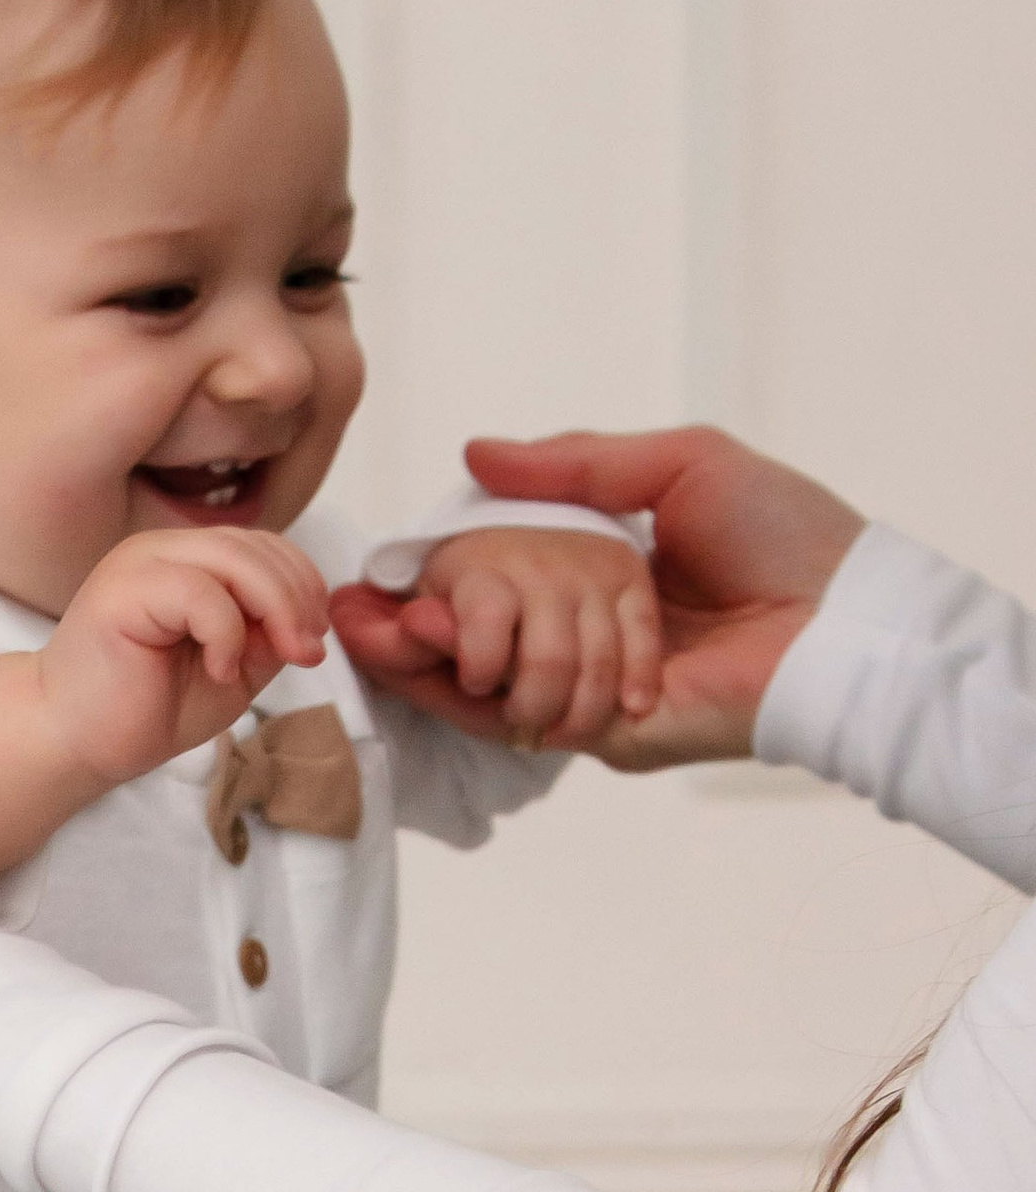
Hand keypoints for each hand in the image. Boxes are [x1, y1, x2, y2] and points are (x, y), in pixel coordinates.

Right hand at [0, 526, 327, 897]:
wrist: (73, 743)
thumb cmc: (143, 709)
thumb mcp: (233, 669)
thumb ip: (269, 636)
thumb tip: (309, 619)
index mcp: (185, 560)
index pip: (264, 545)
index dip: (303, 585)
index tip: (312, 643)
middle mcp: (161, 550)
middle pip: (256, 546)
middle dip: (298, 599)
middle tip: (307, 654)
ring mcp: (138, 564)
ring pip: (234, 557)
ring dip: (274, 610)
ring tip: (280, 659)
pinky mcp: (121, 590)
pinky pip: (199, 591)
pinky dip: (227, 633)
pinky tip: (221, 669)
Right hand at [337, 427, 861, 768]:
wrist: (844, 615)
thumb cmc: (787, 535)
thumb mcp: (678, 465)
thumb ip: (578, 464)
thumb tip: (475, 454)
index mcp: (601, 579)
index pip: (496, 587)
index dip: (435, 585)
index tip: (377, 580)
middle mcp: (587, 641)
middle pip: (473, 645)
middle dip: (404, 630)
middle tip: (348, 612)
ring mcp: (590, 695)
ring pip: (480, 687)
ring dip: (428, 653)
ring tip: (387, 626)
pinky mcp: (603, 737)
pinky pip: (514, 720)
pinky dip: (459, 690)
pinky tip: (424, 647)